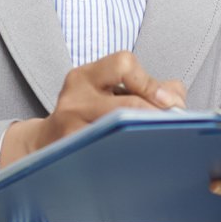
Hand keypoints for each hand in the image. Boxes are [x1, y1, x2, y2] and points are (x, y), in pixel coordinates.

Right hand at [0, 51, 185, 168]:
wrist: (44, 145)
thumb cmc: (87, 115)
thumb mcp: (107, 90)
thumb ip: (147, 87)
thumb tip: (176, 99)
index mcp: (85, 77)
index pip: (123, 64)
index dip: (151, 83)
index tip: (169, 101)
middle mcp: (74, 98)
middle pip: (128, 104)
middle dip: (159, 115)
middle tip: (175, 125)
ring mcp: (71, 129)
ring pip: (121, 131)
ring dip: (148, 136)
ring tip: (163, 141)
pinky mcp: (74, 154)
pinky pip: (110, 155)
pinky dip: (131, 155)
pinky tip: (141, 157)